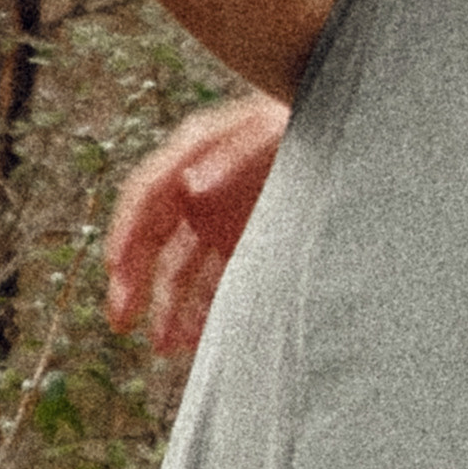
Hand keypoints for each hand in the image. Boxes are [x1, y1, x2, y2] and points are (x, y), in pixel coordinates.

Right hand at [106, 92, 288, 356]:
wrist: (352, 134)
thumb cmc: (310, 123)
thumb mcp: (277, 133)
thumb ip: (235, 158)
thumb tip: (191, 187)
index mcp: (195, 152)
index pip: (147, 195)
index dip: (126, 232)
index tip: (115, 270)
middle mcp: (199, 188)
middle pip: (154, 238)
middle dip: (133, 280)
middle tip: (120, 321)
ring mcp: (220, 217)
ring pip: (182, 268)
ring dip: (170, 307)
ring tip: (164, 346)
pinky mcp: (244, 241)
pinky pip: (216, 281)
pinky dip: (205, 310)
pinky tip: (198, 340)